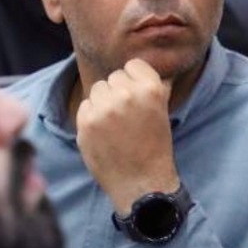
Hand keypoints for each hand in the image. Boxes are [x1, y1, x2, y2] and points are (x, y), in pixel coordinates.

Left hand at [75, 59, 181, 214]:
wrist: (141, 182)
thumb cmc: (154, 147)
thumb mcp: (162, 112)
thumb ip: (152, 88)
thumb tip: (141, 69)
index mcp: (151, 89)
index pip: (133, 65)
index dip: (134, 79)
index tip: (137, 96)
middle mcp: (126, 95)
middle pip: (113, 77)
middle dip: (118, 92)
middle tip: (126, 115)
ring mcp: (104, 108)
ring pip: (97, 89)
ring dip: (103, 102)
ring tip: (114, 124)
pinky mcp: (86, 122)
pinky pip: (85, 106)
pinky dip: (91, 116)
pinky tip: (103, 133)